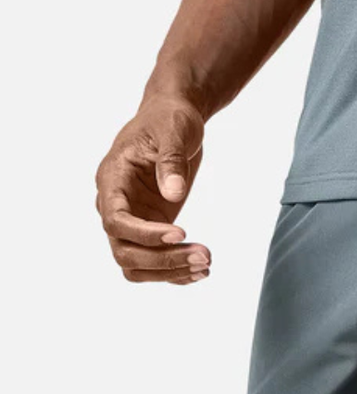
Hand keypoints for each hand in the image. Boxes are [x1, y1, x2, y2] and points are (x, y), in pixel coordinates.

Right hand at [96, 94, 209, 283]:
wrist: (174, 122)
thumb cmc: (169, 120)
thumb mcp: (173, 131)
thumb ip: (171, 160)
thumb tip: (173, 192)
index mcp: (112, 180)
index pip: (117, 221)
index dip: (146, 235)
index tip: (183, 232)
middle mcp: (116, 204)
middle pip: (124, 251)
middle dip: (164, 260)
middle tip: (205, 255)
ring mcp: (133, 220)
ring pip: (136, 264)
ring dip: (170, 272)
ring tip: (206, 265)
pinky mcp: (151, 228)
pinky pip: (154, 263)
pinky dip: (175, 273)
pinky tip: (201, 271)